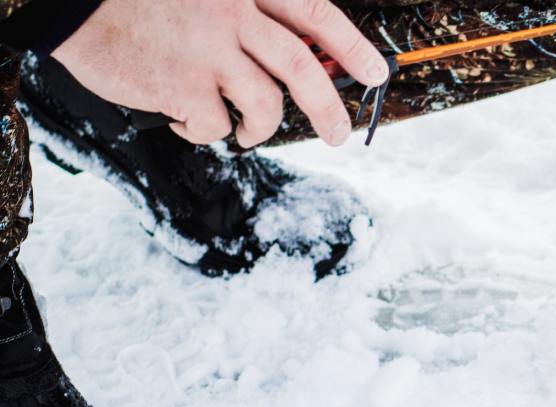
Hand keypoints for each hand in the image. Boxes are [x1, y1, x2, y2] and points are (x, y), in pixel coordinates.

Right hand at [51, 0, 389, 146]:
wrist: (71, 2)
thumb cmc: (139, 0)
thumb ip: (248, 17)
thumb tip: (298, 59)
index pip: (316, 15)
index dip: (351, 47)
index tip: (376, 75)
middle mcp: (233, 14)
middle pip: (302, 69)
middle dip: (329, 109)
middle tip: (340, 136)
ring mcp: (208, 50)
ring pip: (264, 105)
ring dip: (262, 129)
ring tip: (248, 133)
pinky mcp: (180, 84)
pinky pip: (215, 125)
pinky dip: (207, 132)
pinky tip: (187, 120)